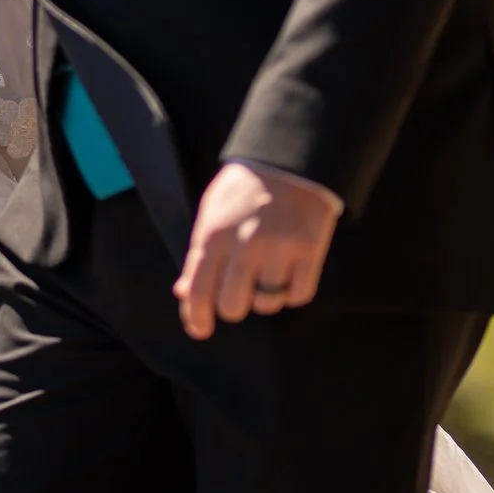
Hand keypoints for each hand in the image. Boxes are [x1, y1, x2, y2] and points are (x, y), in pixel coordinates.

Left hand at [172, 161, 343, 339]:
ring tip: (266, 271)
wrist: (289, 161)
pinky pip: (297, 296)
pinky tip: (288, 271)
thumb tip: (183, 294)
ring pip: (267, 304)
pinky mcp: (309, 251)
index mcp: (214, 234)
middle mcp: (245, 245)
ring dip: (264, 296)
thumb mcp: (211, 214)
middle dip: (234, 305)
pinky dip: (292, 291)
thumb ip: (197, 257)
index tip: (200, 330)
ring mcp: (279, 249)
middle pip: (234, 307)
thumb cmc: (244, 190)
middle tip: (239, 289)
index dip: (197, 318)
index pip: (199, 291)